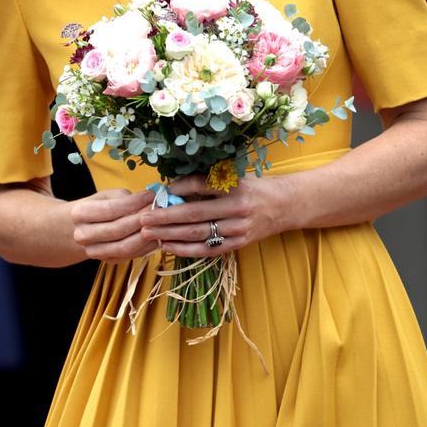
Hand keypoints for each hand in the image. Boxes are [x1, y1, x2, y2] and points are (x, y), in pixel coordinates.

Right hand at [71, 188, 157, 262]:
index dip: (133, 203)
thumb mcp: (106, 196)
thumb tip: (147, 201)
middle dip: (141, 219)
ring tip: (159, 224)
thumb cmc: (98, 207)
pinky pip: (130, 256)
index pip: (111, 209)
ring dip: (145, 236)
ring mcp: (93, 251)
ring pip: (124, 247)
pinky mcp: (106, 261)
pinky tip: (156, 237)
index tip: (150, 196)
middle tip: (158, 210)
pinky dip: (145, 247)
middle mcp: (83, 235)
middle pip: (117, 230)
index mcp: (80, 214)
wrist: (82, 228)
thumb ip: (123, 198)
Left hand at [139, 173, 291, 255]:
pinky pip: (208, 249)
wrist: (284, 205)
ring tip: (149, 233)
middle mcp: (237, 208)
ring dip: (171, 234)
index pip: (200, 185)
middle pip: (195, 214)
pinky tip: (168, 246)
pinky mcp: (238, 244)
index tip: (158, 192)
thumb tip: (172, 187)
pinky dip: (185, 249)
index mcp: (234, 186)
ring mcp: (238, 228)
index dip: (177, 188)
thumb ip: (206, 181)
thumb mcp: (234, 177)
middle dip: (166, 217)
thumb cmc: (253, 187)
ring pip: (198, 234)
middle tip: (143, 218)